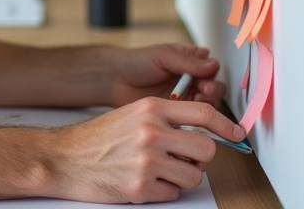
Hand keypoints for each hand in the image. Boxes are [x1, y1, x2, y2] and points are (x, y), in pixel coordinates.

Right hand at [47, 97, 245, 202]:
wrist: (65, 158)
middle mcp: (152, 132)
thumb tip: (201, 129)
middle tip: (188, 159)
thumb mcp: (133, 114)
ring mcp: (147, 161)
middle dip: (202, 158)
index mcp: (151, 109)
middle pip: (206, 149)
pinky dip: (164, 192)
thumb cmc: (98, 138)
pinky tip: (145, 182)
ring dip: (182, 177)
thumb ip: (165, 117)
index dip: (226, 126)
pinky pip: (173, 194)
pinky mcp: (141, 188)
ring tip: (160, 171)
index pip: (203, 113)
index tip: (238, 134)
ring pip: (194, 176)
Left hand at [106, 44, 226, 107]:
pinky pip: (192, 117)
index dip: (212, 75)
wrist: (116, 81)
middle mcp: (191, 79)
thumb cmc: (137, 62)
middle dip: (211, 91)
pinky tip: (187, 116)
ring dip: (204, 104)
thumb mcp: (163, 56)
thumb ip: (187, 62)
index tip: (206, 81)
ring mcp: (185, 97)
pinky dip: (193, 117)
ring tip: (194, 102)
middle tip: (203, 92)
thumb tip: (213, 64)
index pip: (211, 68)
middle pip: (213, 87)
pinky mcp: (177, 113)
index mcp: (190, 61)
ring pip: (206, 103)